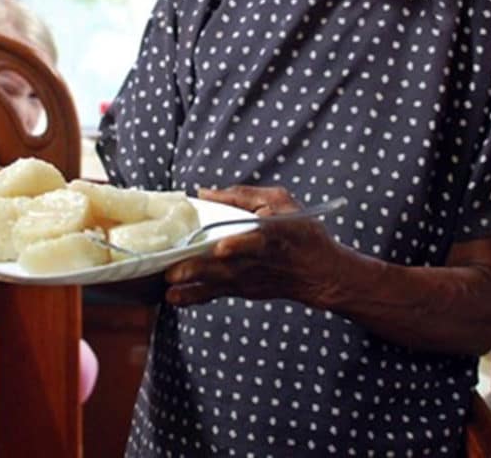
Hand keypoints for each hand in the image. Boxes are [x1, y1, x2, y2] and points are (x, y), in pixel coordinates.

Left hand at [163, 185, 345, 307]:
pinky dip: (194, 296)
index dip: (240, 244)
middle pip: (227, 265)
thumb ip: (240, 195)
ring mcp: (249, 277)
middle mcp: (257, 260)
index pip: (257, 239)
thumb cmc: (299, 231)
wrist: (321, 272)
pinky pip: (215, 293)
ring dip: (191, 284)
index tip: (222, 247)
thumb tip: (204, 192)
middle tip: (174, 271)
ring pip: (217, 282)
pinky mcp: (243, 289)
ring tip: (169, 286)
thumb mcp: (279, 201)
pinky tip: (174, 298)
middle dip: (200, 269)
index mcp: (271, 233)